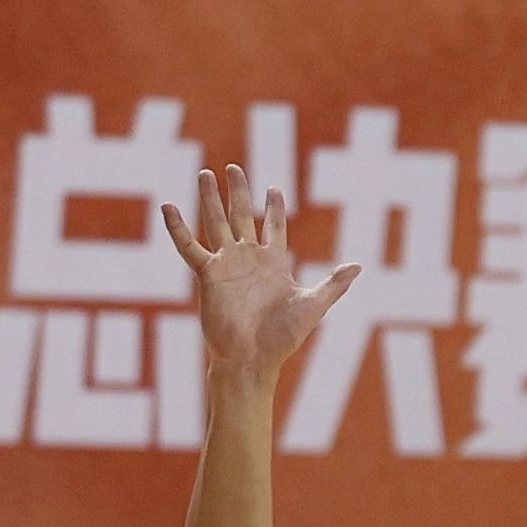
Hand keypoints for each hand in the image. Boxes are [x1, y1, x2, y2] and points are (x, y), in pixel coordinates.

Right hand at [165, 162, 355, 380]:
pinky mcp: (208, 275)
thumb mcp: (313, 305)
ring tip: (205, 173)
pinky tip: (168, 207)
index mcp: (273, 262)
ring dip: (210, 199)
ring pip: (215, 223)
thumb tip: (359, 265)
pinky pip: (189, 247)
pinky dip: (177, 228)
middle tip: (233, 167)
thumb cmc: (283, 338)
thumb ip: (334, 284)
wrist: (253, 359)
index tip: (274, 188)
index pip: (274, 226)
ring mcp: (227, 265)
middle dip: (238, 191)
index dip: (274, 207)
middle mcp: (248, 259)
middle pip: (241, 215)